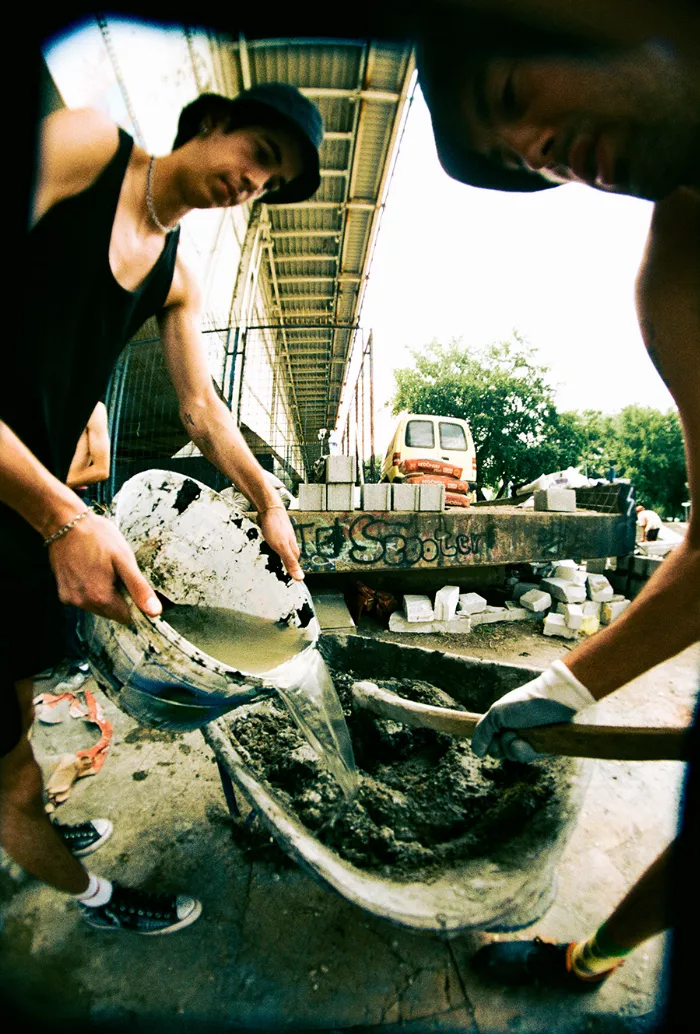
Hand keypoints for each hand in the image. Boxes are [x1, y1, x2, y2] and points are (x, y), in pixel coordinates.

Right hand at [47, 511, 161, 624]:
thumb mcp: (124, 560)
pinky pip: (84, 599)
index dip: (135, 604)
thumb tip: (154, 612)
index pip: (126, 617)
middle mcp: (83, 603)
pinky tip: (91, 570)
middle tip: (117, 572)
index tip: (134, 585)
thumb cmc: (97, 537)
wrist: (66, 523)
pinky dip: (90, 589)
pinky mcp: (63, 592)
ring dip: (105, 593)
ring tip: (103, 568)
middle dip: (119, 596)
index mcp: (100, 598)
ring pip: (98, 606)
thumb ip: (139, 588)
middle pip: (112, 612)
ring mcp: (70, 598)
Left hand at [257, 505, 303, 580]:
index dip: (285, 577)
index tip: (278, 585)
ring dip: (270, 560)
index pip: (292, 569)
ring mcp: (281, 541)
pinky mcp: (274, 537)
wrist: (268, 509)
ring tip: (262, 564)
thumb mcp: (282, 548)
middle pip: (284, 563)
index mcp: (293, 552)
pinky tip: (261, 552)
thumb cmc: (275, 526)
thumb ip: (290, 563)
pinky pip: (270, 548)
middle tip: (267, 576)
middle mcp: (289, 547)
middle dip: (276, 569)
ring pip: (276, 555)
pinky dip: (265, 551)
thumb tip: (300, 578)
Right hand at [471, 660, 595, 761]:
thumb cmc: (523, 703)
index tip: (494, 735)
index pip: (489, 742)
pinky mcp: (541, 749)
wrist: (553, 702)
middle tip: (509, 732)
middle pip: (499, 752)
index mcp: (503, 723)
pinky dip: (525, 752)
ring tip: (521, 736)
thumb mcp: (496, 714)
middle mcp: (514, 733)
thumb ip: (483, 732)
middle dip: (501, 745)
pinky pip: (527, 758)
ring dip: (513, 748)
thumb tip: (477, 753)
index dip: (489, 742)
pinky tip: (530, 743)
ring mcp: (528, 742)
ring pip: (512, 757)